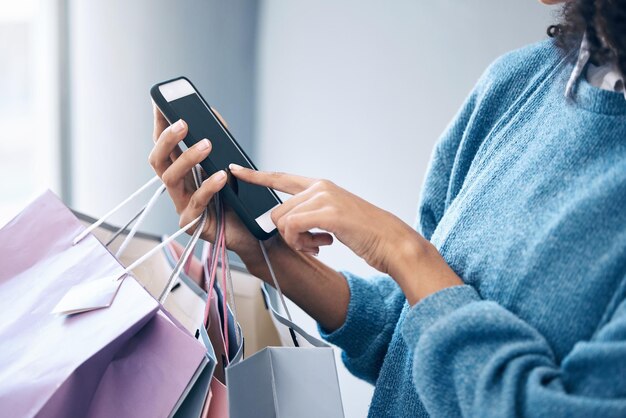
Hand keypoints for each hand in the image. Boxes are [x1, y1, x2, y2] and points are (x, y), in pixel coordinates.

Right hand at [149, 104, 258, 257]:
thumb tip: (212, 113)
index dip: (160, 124)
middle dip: (167, 139)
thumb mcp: (229, 165)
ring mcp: (182, 206)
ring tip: (207, 144)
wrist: (255, 232)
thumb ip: (220, 142)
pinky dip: (209, 186)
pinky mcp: (192, 223)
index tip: (160, 103)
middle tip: (183, 123)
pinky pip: (196, 202)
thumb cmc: (239, 199)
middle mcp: (178, 187)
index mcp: (183, 172)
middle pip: (157, 160)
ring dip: (188, 158)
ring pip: (171, 178)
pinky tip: (222, 176)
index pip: (164, 145)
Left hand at [229, 165, 419, 270]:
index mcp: (321, 186)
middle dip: (289, 234)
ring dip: (297, 241)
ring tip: (320, 244)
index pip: (281, 178)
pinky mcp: (328, 212)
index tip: (236, 170)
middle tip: (313, 244)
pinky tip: (323, 245)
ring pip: (283, 220)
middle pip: (278, 211)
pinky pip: (293, 228)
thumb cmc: (365, 234)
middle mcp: (320, 187)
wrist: (391, 242)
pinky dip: (302, 243)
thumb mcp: (334, 218)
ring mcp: (324, 197)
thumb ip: (311, 214)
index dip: (256, 176)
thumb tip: (284, 223)